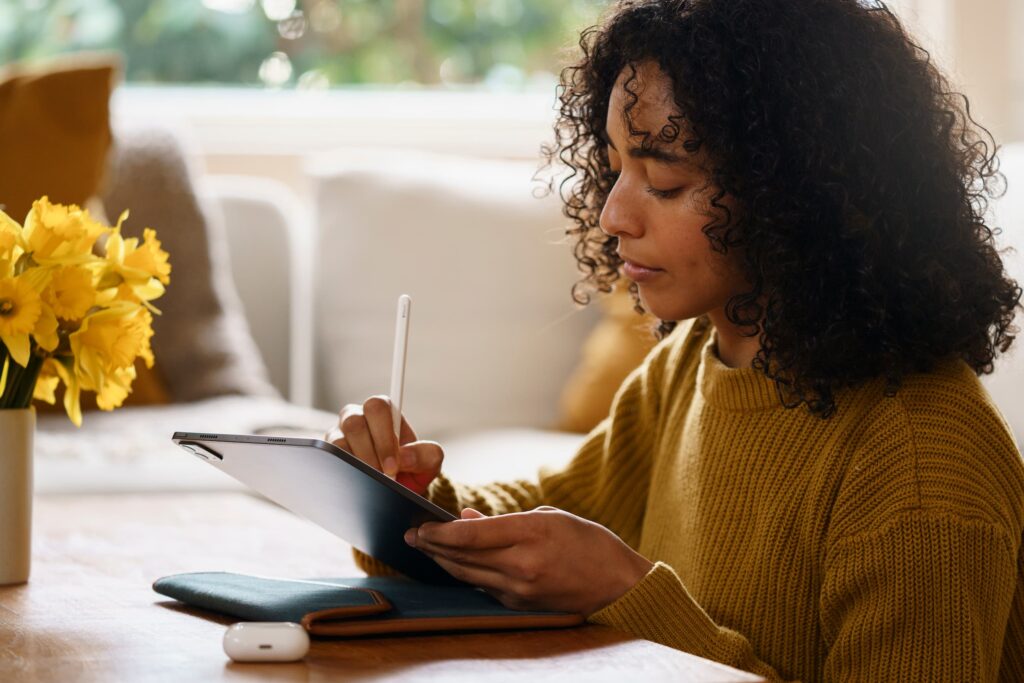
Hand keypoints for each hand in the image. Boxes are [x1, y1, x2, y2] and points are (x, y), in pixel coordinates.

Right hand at [325, 396, 443, 495]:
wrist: (398, 490)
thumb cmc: (412, 469)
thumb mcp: (430, 462)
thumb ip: (426, 455)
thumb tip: (405, 456)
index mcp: (385, 412)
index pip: (378, 407)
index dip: (384, 436)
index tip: (394, 464)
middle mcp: (359, 418)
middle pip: (354, 422)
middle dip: (370, 453)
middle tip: (384, 475)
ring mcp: (340, 435)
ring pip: (338, 442)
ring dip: (357, 464)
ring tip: (373, 479)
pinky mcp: (329, 454)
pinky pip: (328, 458)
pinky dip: (344, 472)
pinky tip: (358, 481)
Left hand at [405, 506, 653, 616]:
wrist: (620, 585)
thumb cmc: (589, 543)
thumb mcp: (550, 517)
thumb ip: (505, 519)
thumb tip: (467, 517)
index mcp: (531, 534)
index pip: (470, 534)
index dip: (439, 532)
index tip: (419, 526)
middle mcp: (522, 565)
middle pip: (462, 557)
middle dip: (433, 547)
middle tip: (411, 536)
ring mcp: (520, 589)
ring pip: (468, 575)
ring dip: (444, 562)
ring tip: (425, 549)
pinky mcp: (521, 605)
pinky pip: (485, 587)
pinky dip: (467, 574)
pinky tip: (455, 564)